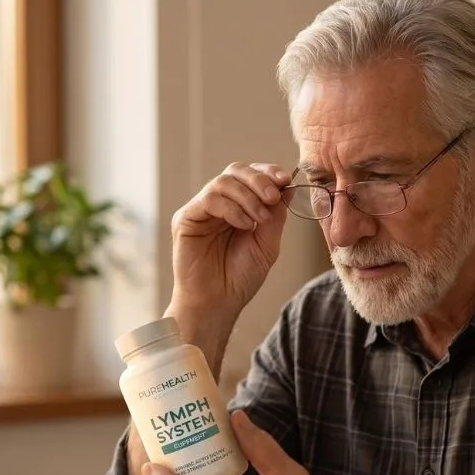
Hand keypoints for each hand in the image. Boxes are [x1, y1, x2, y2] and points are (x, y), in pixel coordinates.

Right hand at [169, 163, 291, 320]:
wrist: (218, 303)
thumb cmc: (240, 278)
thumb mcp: (267, 243)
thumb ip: (276, 215)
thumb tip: (288, 185)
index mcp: (238, 206)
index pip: (251, 176)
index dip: (268, 172)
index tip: (285, 180)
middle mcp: (218, 204)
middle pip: (236, 171)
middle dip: (259, 180)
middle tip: (273, 196)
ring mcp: (201, 210)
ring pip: (223, 182)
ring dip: (248, 197)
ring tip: (259, 219)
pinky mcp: (186, 218)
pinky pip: (209, 199)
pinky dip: (231, 208)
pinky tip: (243, 225)